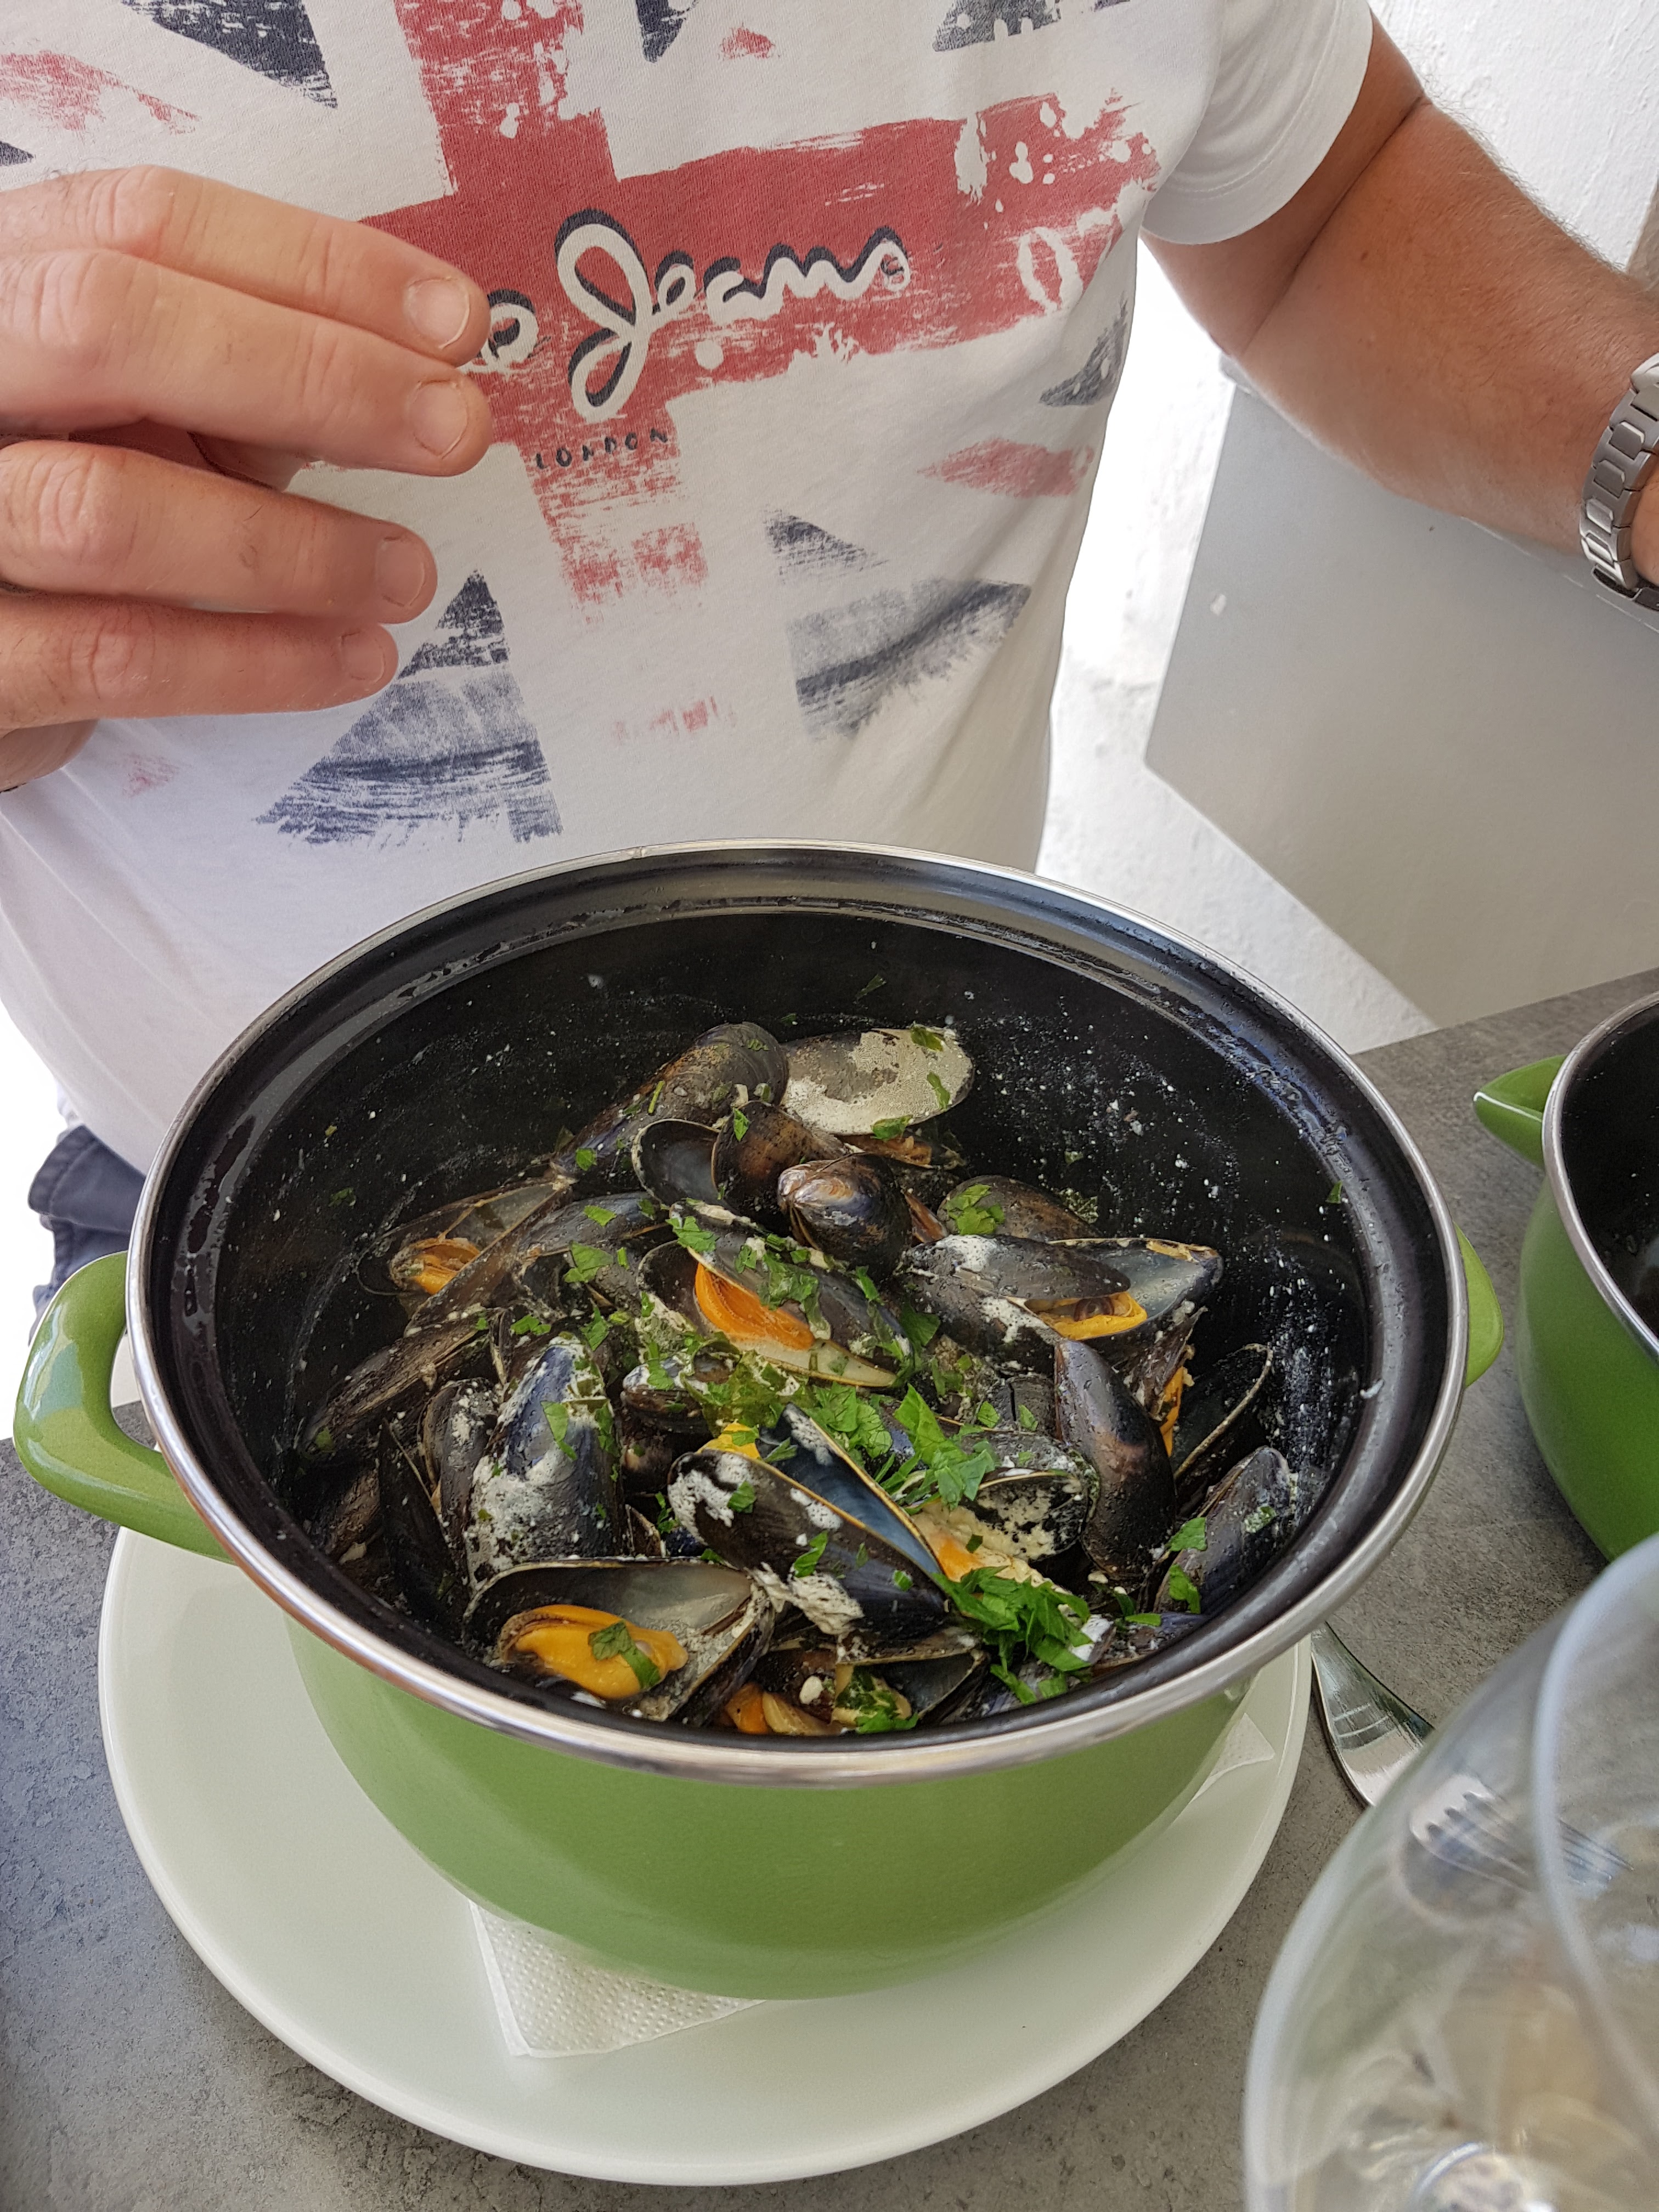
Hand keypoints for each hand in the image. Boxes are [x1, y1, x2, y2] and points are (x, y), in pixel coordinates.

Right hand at [0, 166, 492, 787]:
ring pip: (106, 510)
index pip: (149, 224)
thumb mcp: (147, 412)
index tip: (454, 322)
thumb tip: (412, 389)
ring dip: (294, 547)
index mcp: (1, 285)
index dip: (316, 265)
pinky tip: (354, 657)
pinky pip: (113, 657)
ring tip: (408, 574)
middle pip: (108, 323)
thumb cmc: (66, 498)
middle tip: (454, 431)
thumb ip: (247, 385)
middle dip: (311, 373)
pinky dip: (256, 663)